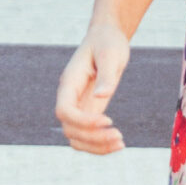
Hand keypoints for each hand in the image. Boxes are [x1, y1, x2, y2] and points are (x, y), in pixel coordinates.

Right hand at [55, 21, 130, 153]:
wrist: (107, 38)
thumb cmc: (107, 42)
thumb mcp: (110, 53)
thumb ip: (106, 75)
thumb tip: (101, 96)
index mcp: (69, 82)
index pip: (64, 111)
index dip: (83, 121)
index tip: (109, 120)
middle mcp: (69, 97)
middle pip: (69, 129)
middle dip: (93, 138)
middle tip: (120, 137)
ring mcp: (78, 106)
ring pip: (76, 138)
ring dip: (96, 147)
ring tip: (120, 144)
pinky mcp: (89, 112)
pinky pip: (87, 136)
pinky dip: (99, 145)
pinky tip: (118, 144)